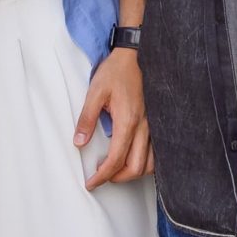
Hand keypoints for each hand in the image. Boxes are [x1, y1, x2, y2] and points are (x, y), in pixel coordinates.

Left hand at [76, 46, 153, 189]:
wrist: (136, 54)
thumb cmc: (117, 71)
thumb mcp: (95, 92)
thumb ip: (87, 119)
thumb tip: (79, 142)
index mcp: (128, 121)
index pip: (115, 160)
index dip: (102, 176)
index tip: (91, 182)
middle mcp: (144, 127)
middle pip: (136, 168)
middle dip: (118, 179)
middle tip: (101, 178)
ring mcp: (153, 125)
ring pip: (150, 163)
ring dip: (133, 172)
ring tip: (116, 170)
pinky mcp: (157, 121)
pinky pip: (156, 151)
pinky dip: (146, 162)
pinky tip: (133, 158)